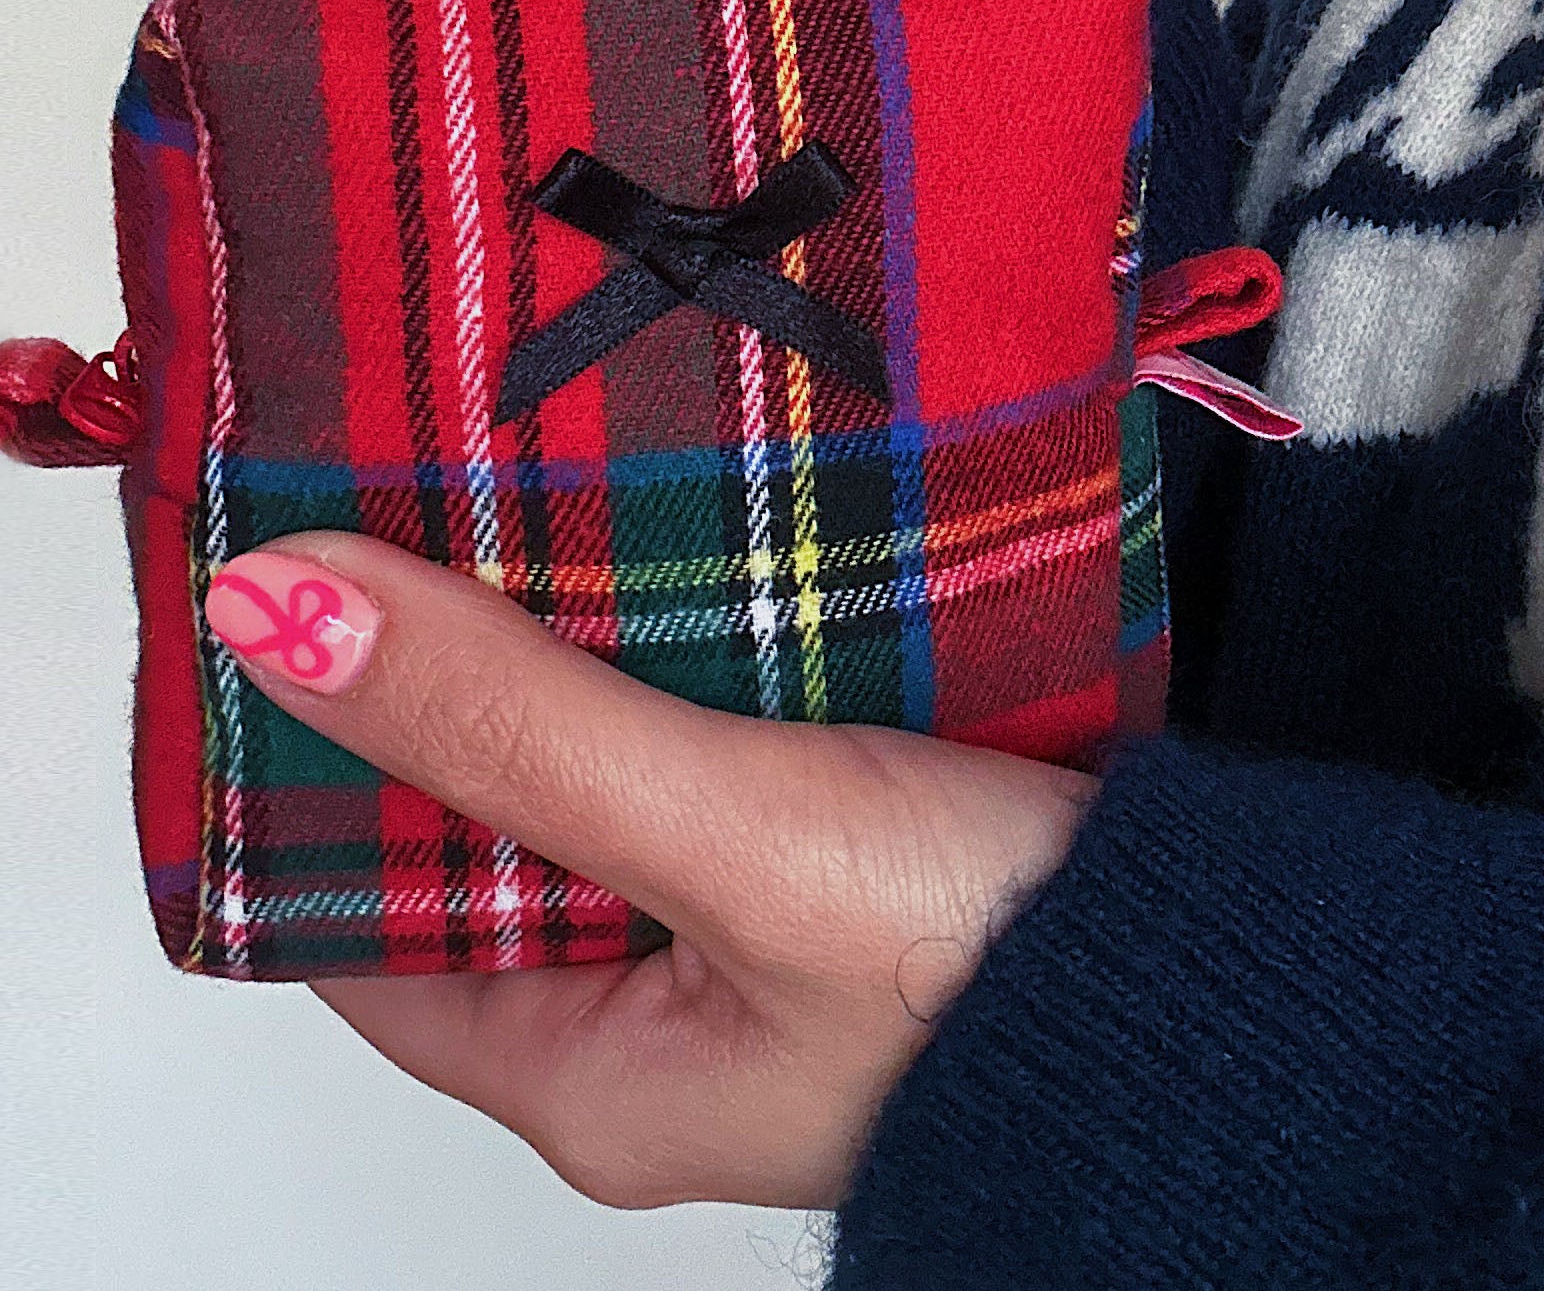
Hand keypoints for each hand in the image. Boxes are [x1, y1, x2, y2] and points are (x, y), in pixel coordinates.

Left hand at [204, 535, 1097, 1209]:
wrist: (1267, 999)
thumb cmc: (996, 975)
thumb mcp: (728, 836)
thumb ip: (517, 725)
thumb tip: (280, 610)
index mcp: (589, 1073)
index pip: (361, 917)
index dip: (307, 764)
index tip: (277, 589)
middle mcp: (662, 1011)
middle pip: (489, 826)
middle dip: (448, 672)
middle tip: (401, 483)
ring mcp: (765, 927)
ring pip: (610, 757)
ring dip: (573, 635)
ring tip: (518, 471)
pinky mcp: (857, 844)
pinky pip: (723, 728)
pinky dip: (687, 635)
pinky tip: (677, 520)